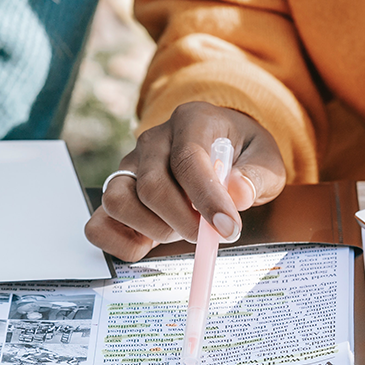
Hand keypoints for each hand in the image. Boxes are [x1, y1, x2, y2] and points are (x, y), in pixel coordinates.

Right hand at [85, 102, 285, 260]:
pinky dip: (121, 243)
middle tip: (208, 235)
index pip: (189, 160)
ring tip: (181, 228)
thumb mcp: (265, 159)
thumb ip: (256, 176)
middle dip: (182, 221)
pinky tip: (151, 241)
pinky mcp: (116, 193)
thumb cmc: (242, 154)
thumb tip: (237, 195)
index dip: (207, 199)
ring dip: (153, 229)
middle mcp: (152, 140)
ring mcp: (128, 166)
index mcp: (190, 121)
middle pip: (151, 186)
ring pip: (117, 201)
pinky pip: (98, 224)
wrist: (221, 147)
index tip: (228, 229)